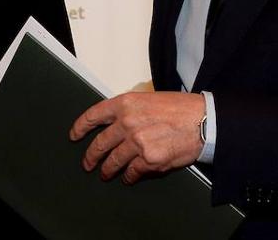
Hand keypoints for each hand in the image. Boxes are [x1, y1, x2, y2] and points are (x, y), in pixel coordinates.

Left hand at [69, 91, 204, 183]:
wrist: (202, 120)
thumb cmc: (179, 108)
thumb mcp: (148, 99)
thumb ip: (128, 111)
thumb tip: (114, 125)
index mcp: (125, 104)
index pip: (93, 116)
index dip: (80, 127)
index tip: (74, 135)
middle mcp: (127, 122)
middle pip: (99, 143)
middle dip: (91, 156)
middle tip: (88, 163)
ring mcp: (137, 142)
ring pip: (113, 161)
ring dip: (108, 169)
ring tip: (106, 173)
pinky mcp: (149, 160)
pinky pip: (132, 172)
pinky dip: (129, 177)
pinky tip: (128, 177)